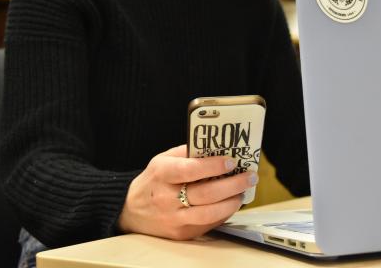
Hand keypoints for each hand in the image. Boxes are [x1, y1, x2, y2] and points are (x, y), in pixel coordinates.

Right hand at [117, 145, 258, 239]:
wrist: (130, 210)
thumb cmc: (153, 180)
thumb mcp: (163, 159)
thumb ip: (187, 152)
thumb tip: (218, 148)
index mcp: (162, 174)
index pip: (190, 170)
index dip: (213, 166)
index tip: (231, 161)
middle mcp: (167, 198)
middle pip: (206, 194)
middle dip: (233, 184)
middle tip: (250, 176)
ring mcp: (174, 219)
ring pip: (209, 213)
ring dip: (232, 202)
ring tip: (243, 192)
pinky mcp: (181, 233)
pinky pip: (208, 224)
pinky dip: (224, 213)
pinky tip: (231, 203)